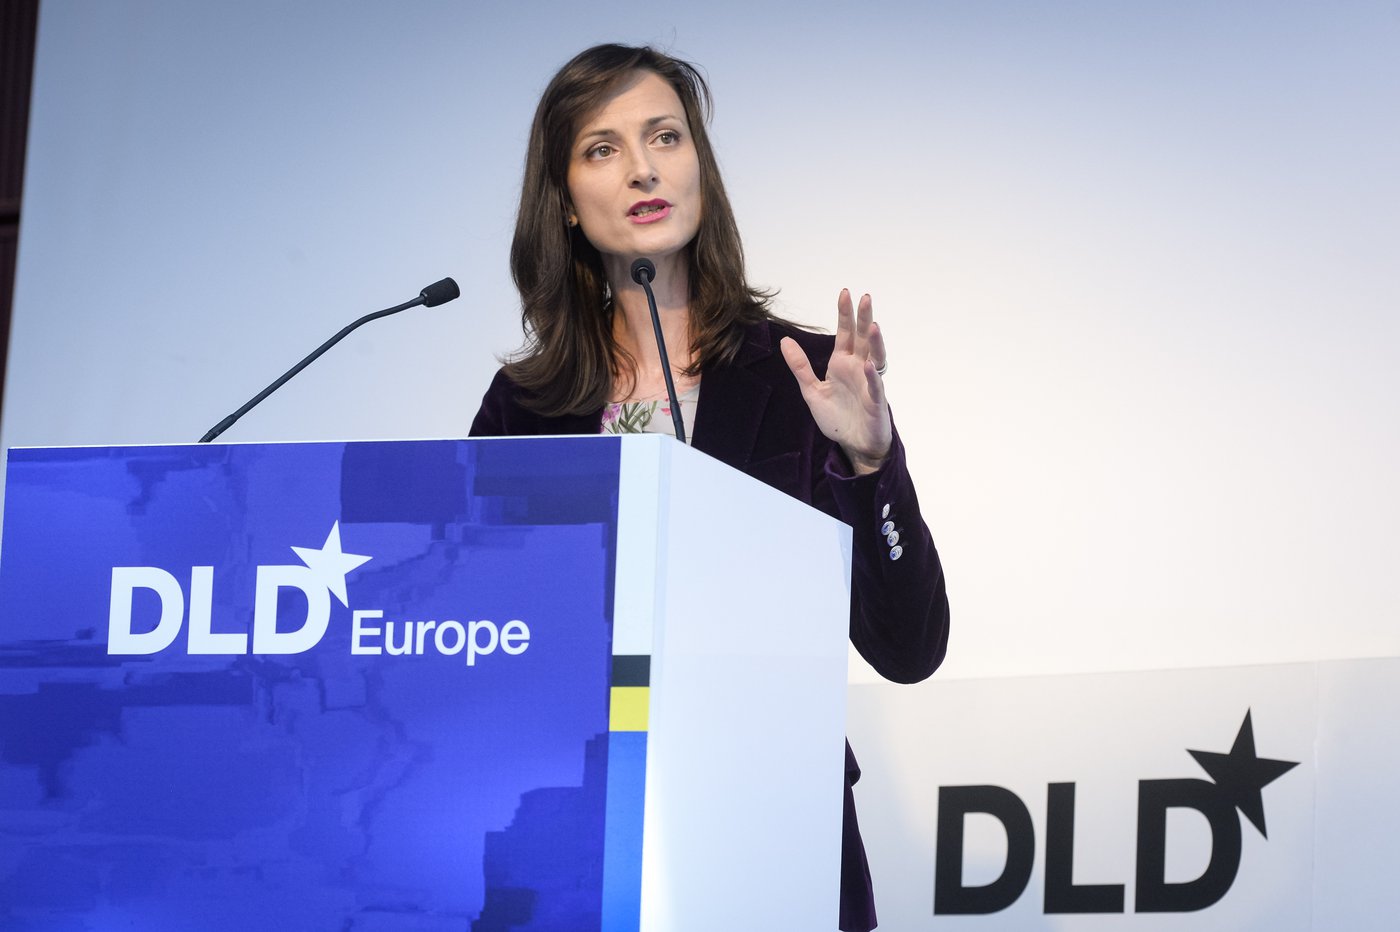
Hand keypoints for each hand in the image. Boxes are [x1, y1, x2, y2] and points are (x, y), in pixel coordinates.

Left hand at [780, 289, 891, 475]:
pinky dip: (872, 377)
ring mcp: (869, 384)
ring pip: (875, 358)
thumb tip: (784, 341)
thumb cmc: (837, 418)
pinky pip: (875, 387)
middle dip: (863, 318)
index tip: (844, 293)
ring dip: (876, 342)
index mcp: (843, 364)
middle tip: (864, 297)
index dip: (845, 315)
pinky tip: (868, 366)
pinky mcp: (875, 403)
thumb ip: (800, 366)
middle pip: (863, 339)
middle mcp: (859, 369)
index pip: (845, 334)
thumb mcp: (812, 391)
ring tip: (873, 324)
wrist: (853, 445)